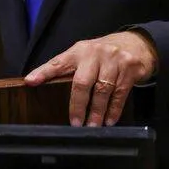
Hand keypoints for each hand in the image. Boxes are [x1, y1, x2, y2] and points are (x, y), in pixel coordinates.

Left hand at [24, 31, 158, 126]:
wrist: (137, 43)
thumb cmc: (104, 54)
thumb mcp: (85, 54)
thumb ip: (69, 68)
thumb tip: (43, 84)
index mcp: (79, 50)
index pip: (58, 62)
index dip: (43, 72)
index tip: (30, 81)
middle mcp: (95, 54)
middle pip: (82, 81)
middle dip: (77, 105)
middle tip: (75, 123)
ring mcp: (114, 60)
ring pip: (103, 90)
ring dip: (97, 112)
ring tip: (92, 126)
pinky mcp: (130, 69)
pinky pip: (120, 93)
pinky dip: (114, 110)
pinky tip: (109, 120)